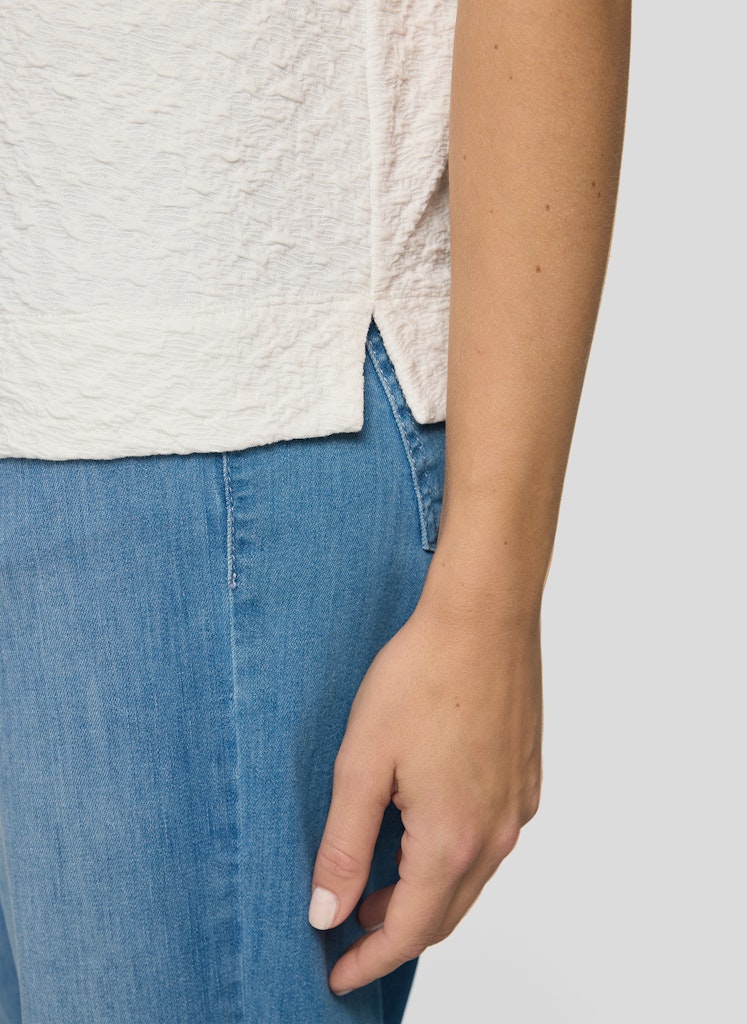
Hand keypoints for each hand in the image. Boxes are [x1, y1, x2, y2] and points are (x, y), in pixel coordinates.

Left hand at [307, 583, 542, 995]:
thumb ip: (344, 846)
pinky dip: (452, 857)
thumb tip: (326, 914)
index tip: (336, 975)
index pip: (407, 931)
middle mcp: (496, 835)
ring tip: (376, 883)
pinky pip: (489, 840)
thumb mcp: (362, 763)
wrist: (483, 618)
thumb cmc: (422, 678)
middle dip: (393, 932)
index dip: (367, 960)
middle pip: (444, 914)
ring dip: (423, 894)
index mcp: (452, 840)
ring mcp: (517, 807)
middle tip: (348, 931)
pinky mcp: (525, 779)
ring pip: (469, 879)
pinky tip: (422, 830)